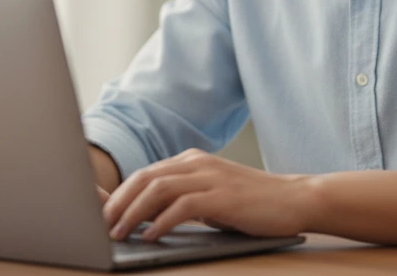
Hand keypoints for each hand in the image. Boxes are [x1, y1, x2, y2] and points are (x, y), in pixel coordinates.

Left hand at [101, 148, 312, 241]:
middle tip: (101, 225)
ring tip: (119, 233)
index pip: (145, 173)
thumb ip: (184, 200)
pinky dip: (162, 221)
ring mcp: (210, 177)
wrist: (296, 198)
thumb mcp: (212, 196)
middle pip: (144, 177)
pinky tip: (151, 236)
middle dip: (118, 202)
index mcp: (191, 161)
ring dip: (133, 212)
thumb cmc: (253, 203)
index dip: (119, 192)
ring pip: (157, 189)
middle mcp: (197, 163)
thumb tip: (149, 219)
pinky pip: (182, 206)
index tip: (100, 212)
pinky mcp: (222, 196)